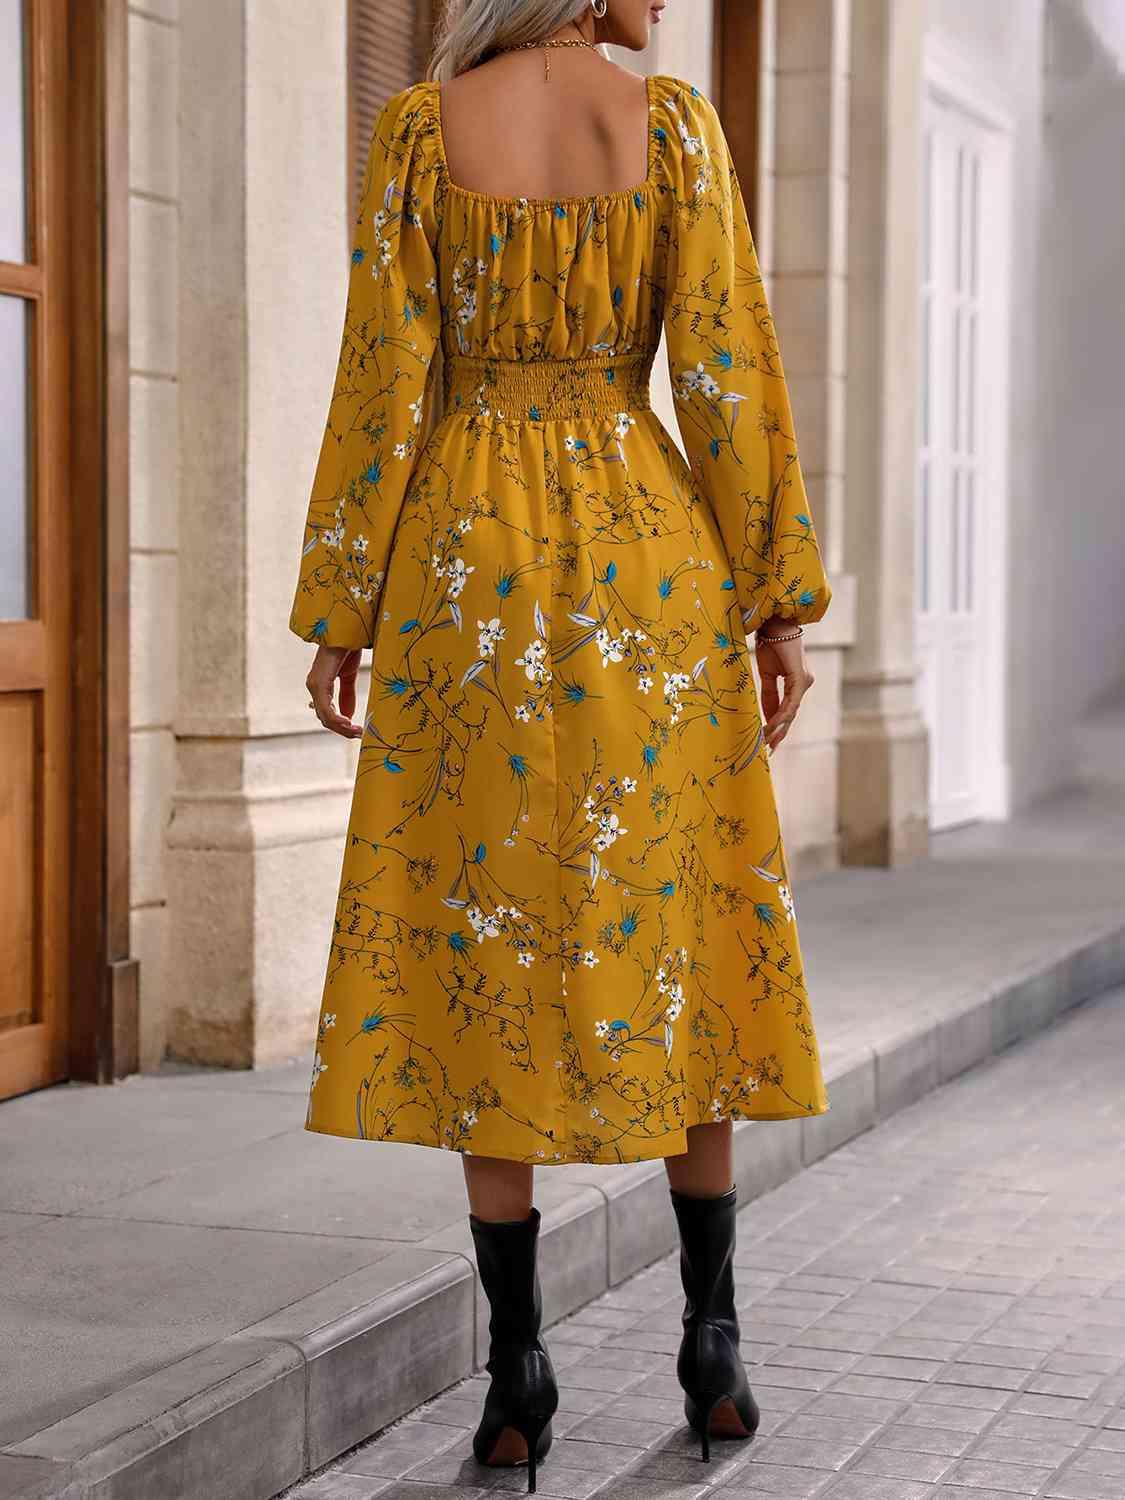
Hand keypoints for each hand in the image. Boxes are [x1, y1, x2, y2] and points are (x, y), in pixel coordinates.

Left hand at [306, 645, 363, 737]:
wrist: (346, 632)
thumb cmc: (346, 649)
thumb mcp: (349, 676)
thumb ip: (347, 696)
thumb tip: (348, 716)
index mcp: (320, 686)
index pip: (327, 713)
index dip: (341, 726)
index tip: (358, 731)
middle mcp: (314, 687)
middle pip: (325, 719)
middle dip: (343, 730)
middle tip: (360, 735)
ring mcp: (315, 685)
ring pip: (325, 717)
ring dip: (342, 728)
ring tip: (357, 731)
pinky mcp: (319, 683)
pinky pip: (326, 709)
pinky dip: (337, 719)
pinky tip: (349, 722)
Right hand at [755, 630, 813, 751]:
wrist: (774, 622)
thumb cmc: (770, 642)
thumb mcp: (766, 673)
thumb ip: (768, 694)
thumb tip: (767, 715)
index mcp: (796, 682)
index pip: (787, 709)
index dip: (777, 725)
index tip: (767, 739)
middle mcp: (804, 683)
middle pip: (791, 714)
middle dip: (780, 733)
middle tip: (770, 749)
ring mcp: (804, 682)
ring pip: (792, 712)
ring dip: (779, 728)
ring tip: (768, 742)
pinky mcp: (800, 679)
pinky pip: (791, 703)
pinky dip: (781, 715)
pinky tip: (772, 725)